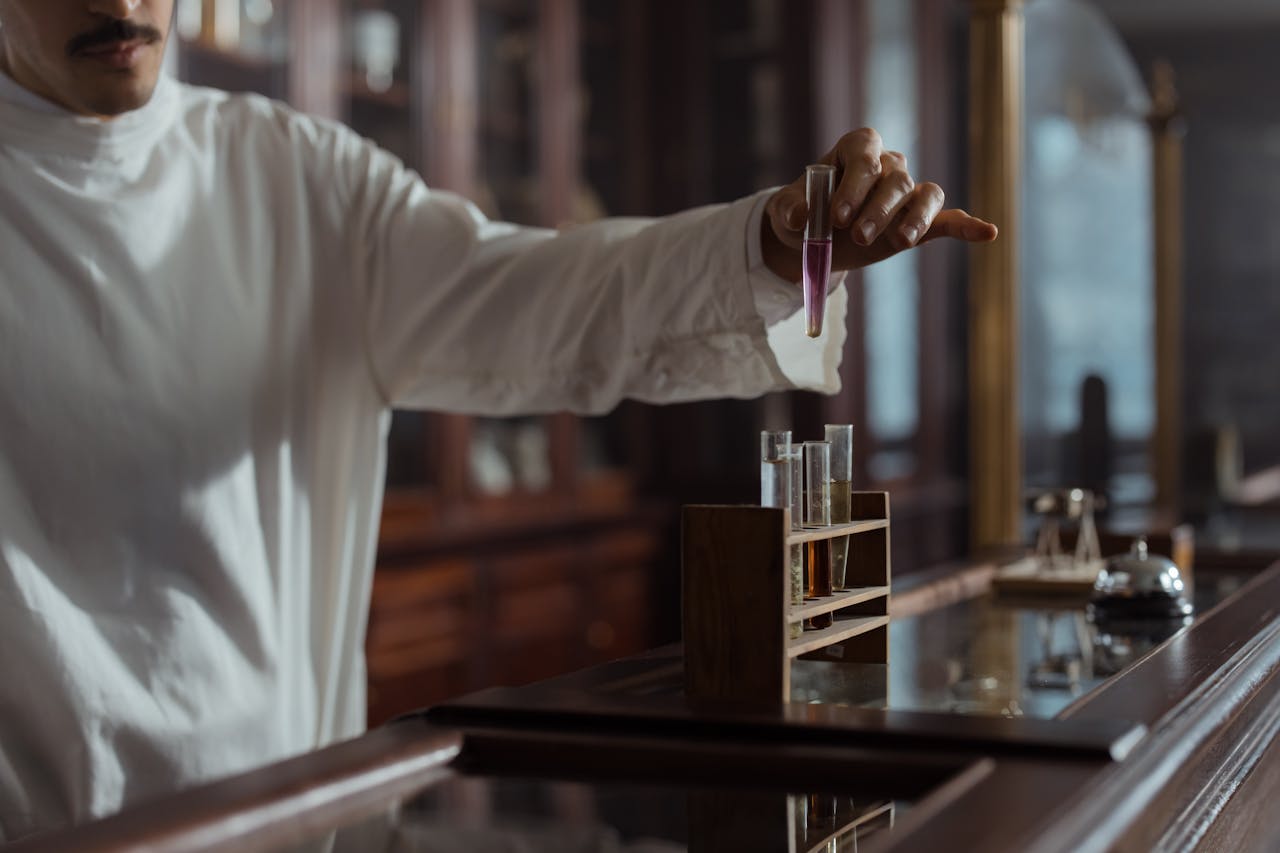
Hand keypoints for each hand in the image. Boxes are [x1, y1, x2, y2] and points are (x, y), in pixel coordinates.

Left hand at [761, 128, 997, 280]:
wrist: (813, 238)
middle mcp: (886, 165)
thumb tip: (802, 217)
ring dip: (914, 218)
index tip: (838, 216)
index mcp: (856, 149)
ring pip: (922, 194)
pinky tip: (987, 233)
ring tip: (900, 242)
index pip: (865, 155)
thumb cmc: (802, 213)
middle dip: (878, 208)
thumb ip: (790, 211)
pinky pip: (947, 218)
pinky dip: (966, 226)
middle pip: (894, 179)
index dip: (854, 184)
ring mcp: (906, 192)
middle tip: (858, 235)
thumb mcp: (785, 212)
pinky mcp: (918, 221)